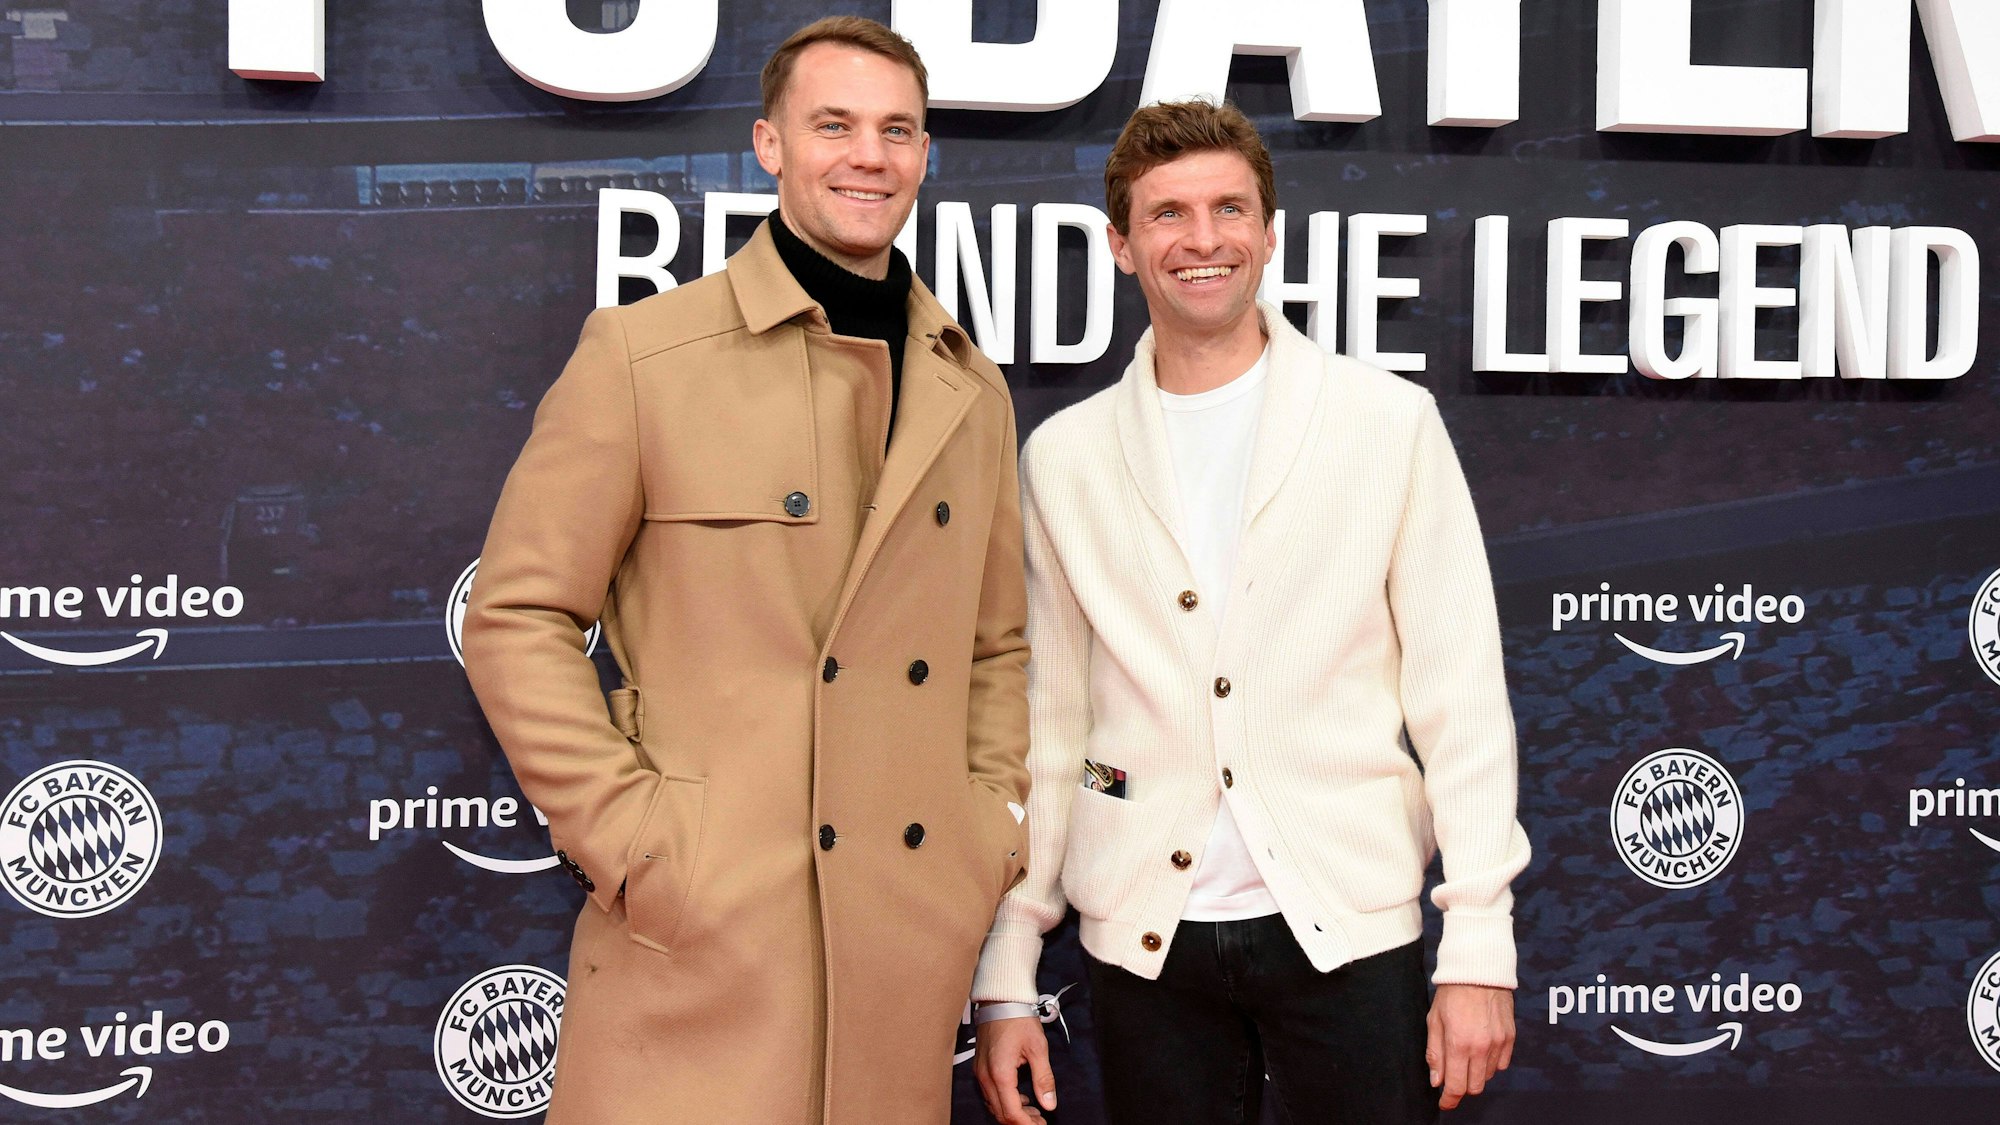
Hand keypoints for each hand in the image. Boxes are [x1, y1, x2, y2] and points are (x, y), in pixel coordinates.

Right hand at [974, 1015, 1056, 1123]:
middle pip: (1000, 1113)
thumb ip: (1044, 1079)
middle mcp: (986, 1077)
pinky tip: (1021, 1098)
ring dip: (1013, 1113)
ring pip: (994, 1106)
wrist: (1000, 999)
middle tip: (1040, 1121)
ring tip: (1034, 1112)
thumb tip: (1049, 1105)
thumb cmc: (1019, 1019)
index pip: (1011, 1112)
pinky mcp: (980, 1067)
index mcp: (1000, 1074)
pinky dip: (1005, 1102)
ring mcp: (980, 1072)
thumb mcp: (1038, 1048)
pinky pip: (990, 1094)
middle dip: (1021, 1122)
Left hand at [1425, 983, 1513, 1109]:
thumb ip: (1435, 1053)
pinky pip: (1501, 1064)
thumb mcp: (1434, 1021)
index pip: (1456, 1086)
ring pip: (1488, 1077)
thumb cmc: (1452, 993)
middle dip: (1462, 1086)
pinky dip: (1490, 1063)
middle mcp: (1481, 1048)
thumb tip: (1437, 1081)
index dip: (1449, 1100)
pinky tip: (1481, 1049)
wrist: (1479, 970)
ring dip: (1476, 1073)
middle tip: (1453, 1075)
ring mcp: (1498, 1044)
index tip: (1444, 1103)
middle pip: (1474, 1087)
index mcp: (1458, 1044)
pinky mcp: (1510, 1038)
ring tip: (1466, 1054)